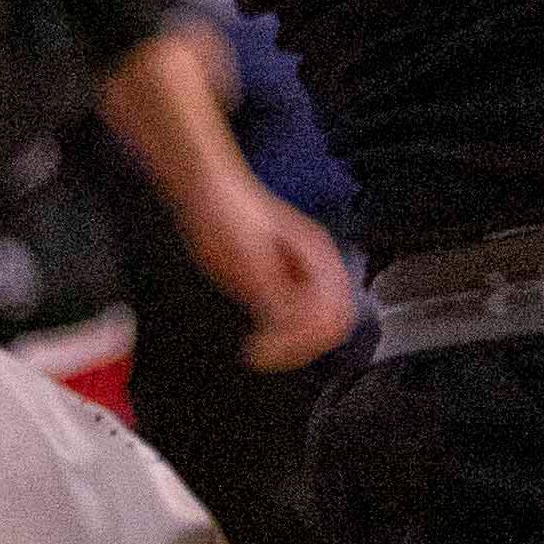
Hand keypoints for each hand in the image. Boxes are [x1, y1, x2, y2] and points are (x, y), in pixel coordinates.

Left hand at [171, 167, 358, 371]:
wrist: (208, 191)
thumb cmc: (227, 218)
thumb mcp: (246, 259)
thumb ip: (274, 293)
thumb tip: (291, 327)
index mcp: (318, 256)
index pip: (336, 314)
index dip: (305, 339)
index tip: (265, 347)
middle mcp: (318, 267)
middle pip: (334, 324)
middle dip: (301, 346)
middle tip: (261, 353)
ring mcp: (303, 274)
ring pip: (318, 325)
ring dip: (293, 344)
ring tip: (257, 349)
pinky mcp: (284, 282)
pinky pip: (299, 319)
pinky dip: (283, 336)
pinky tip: (257, 337)